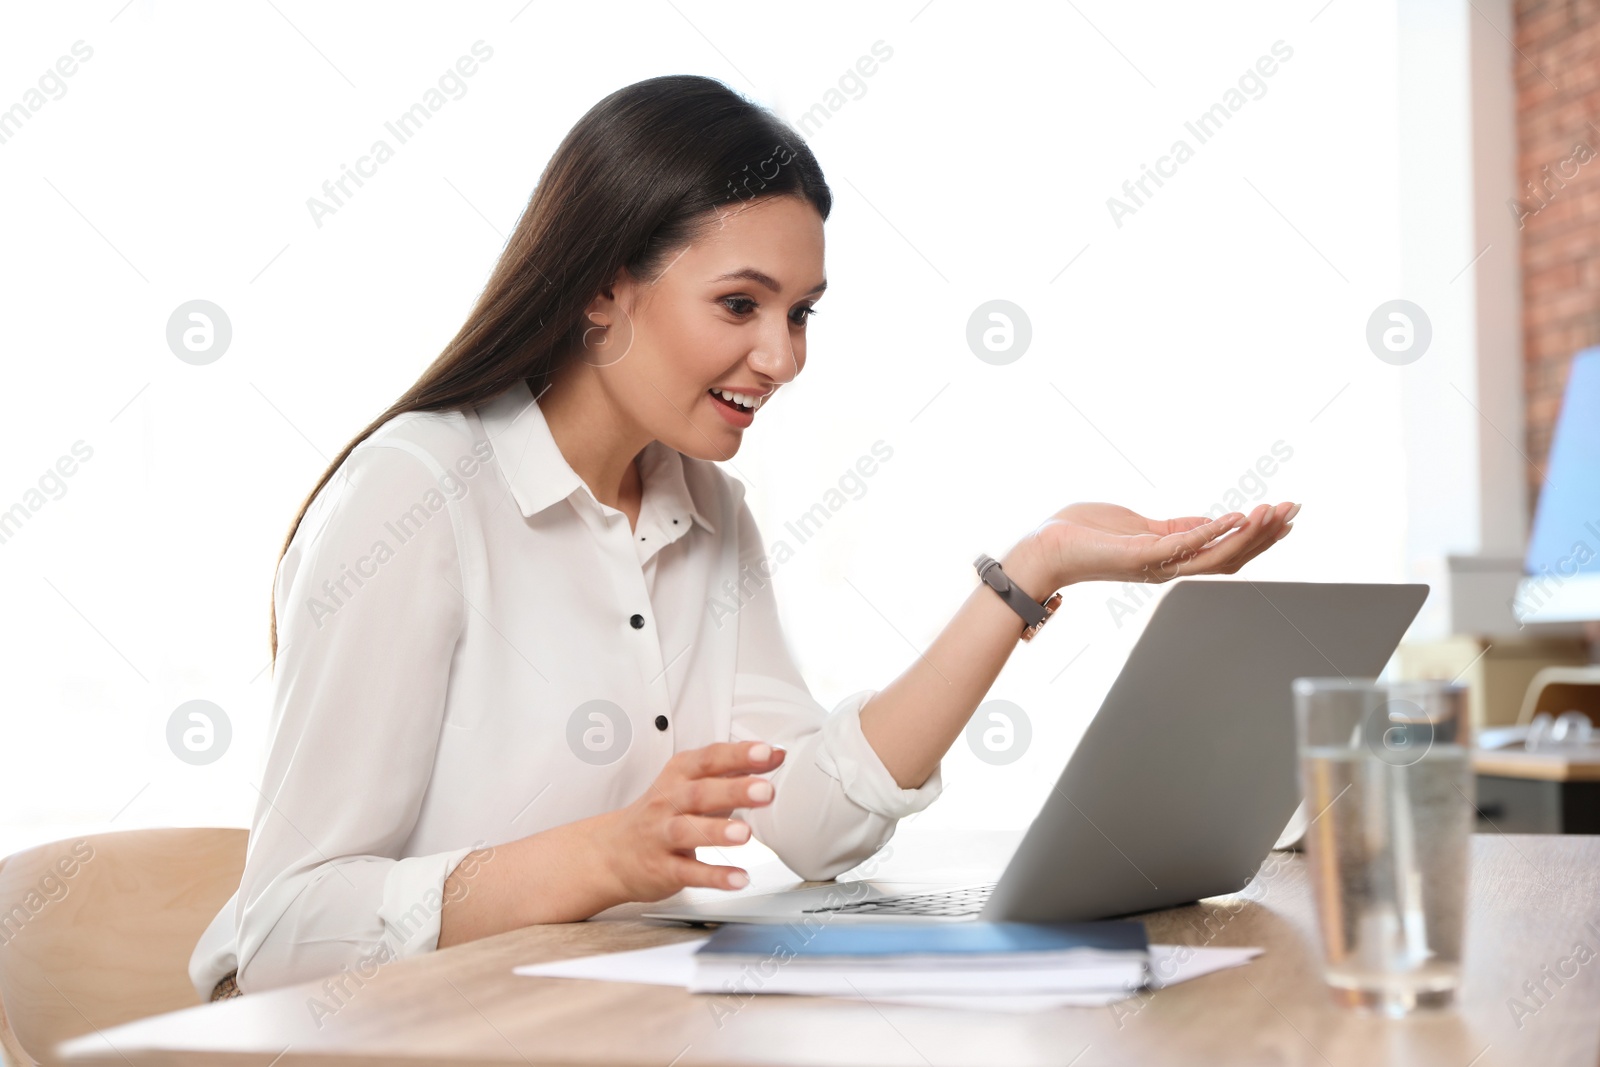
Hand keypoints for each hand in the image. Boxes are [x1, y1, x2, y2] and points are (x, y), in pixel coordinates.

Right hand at [592, 740, 784, 901]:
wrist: (610, 853)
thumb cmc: (660, 815)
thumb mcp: (689, 785)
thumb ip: (732, 771)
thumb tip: (775, 755)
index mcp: (678, 777)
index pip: (709, 759)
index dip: (738, 755)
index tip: (768, 753)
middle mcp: (667, 803)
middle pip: (699, 793)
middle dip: (733, 790)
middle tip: (766, 791)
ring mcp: (661, 836)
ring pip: (687, 831)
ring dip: (717, 831)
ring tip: (745, 834)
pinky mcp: (661, 869)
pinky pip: (687, 872)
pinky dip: (713, 876)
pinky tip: (738, 879)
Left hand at [1032, 500, 1298, 587]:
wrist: (1045, 548)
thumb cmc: (1083, 535)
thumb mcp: (1139, 526)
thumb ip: (1173, 528)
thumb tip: (1208, 523)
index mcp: (1170, 558)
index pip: (1225, 550)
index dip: (1257, 537)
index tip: (1285, 517)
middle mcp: (1168, 567)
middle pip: (1230, 557)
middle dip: (1265, 535)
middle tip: (1295, 511)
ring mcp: (1156, 563)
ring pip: (1215, 555)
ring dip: (1249, 535)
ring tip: (1274, 513)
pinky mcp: (1141, 554)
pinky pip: (1186, 544)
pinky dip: (1214, 531)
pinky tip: (1237, 516)